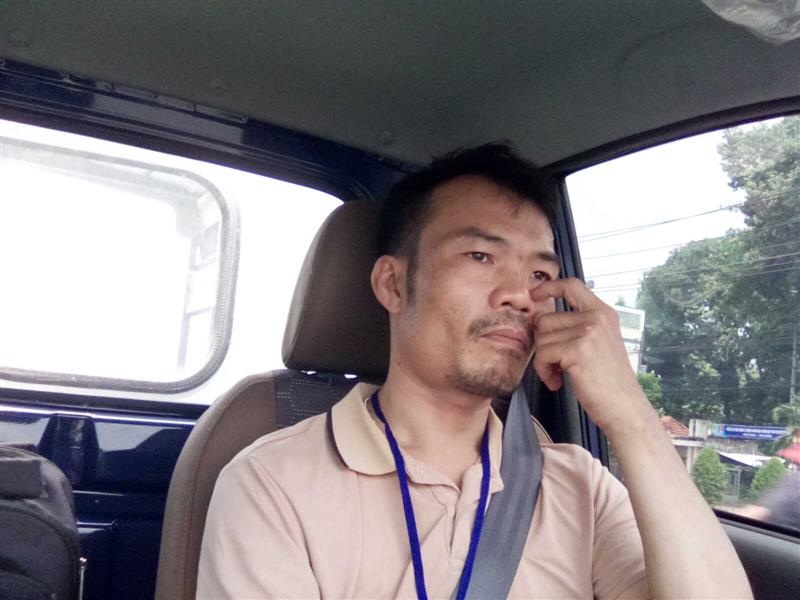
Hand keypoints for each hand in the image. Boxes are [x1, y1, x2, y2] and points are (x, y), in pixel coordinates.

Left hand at [530, 278, 651, 438]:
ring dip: (543, 361)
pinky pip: (542, 354)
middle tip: (555, 365)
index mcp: (604, 313)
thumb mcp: (598, 344)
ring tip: (559, 375)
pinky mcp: (578, 349)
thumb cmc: (608, 382)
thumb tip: (538, 318)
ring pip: (541, 337)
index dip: (549, 287)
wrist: (625, 408)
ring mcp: (588, 332)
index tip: (535, 294)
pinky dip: (543, 371)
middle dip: (543, 344)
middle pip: (546, 319)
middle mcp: (597, 318)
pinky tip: (557, 382)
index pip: (572, 285)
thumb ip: (576, 327)